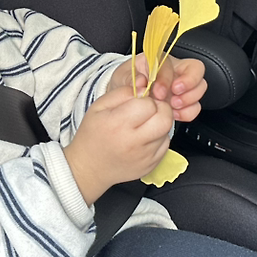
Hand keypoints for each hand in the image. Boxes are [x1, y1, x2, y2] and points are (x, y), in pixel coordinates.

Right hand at [64, 86, 173, 203]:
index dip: (146, 100)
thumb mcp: (99, 106)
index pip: (149, 104)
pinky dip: (158, 138)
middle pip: (165, 119)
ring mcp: (144, 157)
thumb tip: (144, 89)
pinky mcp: (151, 165)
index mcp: (118, 124)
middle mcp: (133, 142)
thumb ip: (123, 92)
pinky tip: (144, 138)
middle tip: (150, 110)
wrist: (89, 167)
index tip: (139, 103)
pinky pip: (165, 145)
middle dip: (161, 109)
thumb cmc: (93, 135)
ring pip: (167, 131)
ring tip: (144, 125)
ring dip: (159, 124)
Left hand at [110, 54, 207, 121]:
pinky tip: (174, 114)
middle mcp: (175, 71)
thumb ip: (130, 79)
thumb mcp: (122, 76)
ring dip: (189, 99)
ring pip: (200, 87)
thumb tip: (140, 85)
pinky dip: (188, 112)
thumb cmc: (126, 82)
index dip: (166, 79)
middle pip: (196, 69)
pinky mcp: (184, 102)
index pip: (171, 63)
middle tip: (174, 98)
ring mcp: (182, 86)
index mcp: (159, 60)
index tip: (158, 92)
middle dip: (189, 85)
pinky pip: (195, 106)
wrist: (124, 97)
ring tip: (173, 107)